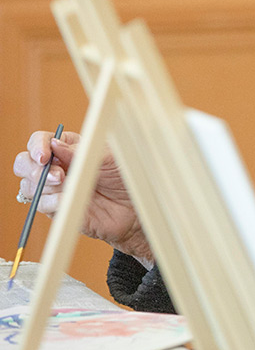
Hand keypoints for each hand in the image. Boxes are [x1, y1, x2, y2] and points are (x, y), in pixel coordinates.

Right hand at [12, 130, 150, 261]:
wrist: (135, 205)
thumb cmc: (125, 177)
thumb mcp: (108, 157)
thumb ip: (80, 151)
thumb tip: (54, 144)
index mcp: (67, 148)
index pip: (40, 141)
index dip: (37, 146)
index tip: (45, 155)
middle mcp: (57, 167)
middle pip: (24, 163)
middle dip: (34, 167)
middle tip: (57, 174)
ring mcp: (54, 189)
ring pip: (28, 185)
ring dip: (43, 185)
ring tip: (65, 184)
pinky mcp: (57, 208)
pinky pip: (41, 204)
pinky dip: (51, 201)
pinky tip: (66, 199)